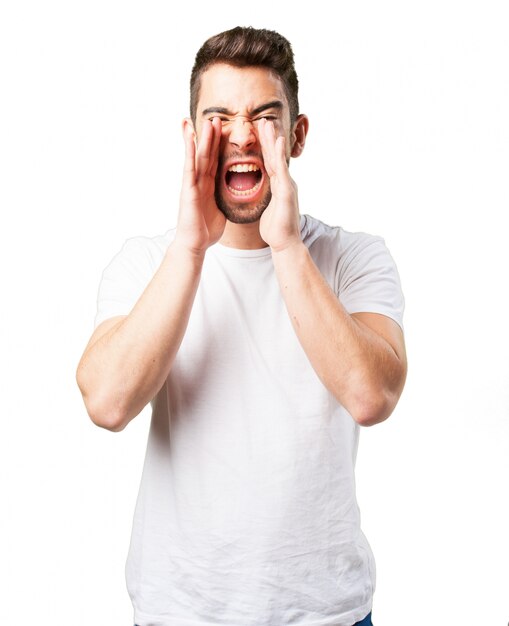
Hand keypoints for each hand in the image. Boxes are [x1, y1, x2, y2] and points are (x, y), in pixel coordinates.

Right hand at [175, 117, 225, 254]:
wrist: (195, 244)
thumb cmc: (206, 230)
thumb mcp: (221, 210)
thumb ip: (224, 199)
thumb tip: (233, 197)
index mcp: (209, 186)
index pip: (216, 161)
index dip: (220, 146)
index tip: (224, 130)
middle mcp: (200, 181)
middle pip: (207, 154)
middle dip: (211, 136)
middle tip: (215, 118)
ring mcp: (192, 183)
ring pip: (198, 155)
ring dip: (201, 137)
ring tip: (204, 120)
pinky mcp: (188, 188)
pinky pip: (190, 166)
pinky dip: (190, 150)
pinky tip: (190, 136)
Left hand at [258, 118, 301, 252]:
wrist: (285, 244)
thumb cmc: (276, 231)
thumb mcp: (268, 210)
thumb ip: (267, 199)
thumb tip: (262, 196)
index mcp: (278, 187)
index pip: (269, 163)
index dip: (264, 148)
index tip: (259, 133)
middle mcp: (284, 183)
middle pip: (274, 156)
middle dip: (268, 138)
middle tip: (263, 120)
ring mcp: (287, 186)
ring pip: (277, 159)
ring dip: (272, 140)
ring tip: (268, 123)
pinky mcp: (287, 192)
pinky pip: (281, 170)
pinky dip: (279, 155)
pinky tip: (277, 141)